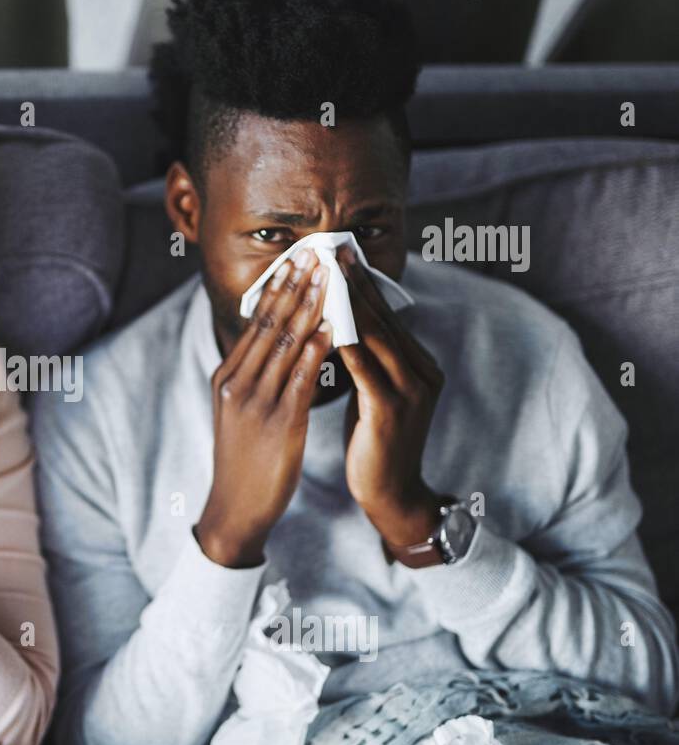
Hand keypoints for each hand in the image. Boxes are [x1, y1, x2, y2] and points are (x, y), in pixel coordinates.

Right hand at [196, 247, 333, 567]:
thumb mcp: (238, 411)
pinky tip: (335, 328)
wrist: (235, 507)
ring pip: (285, 344)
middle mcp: (237, 383)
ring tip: (330, 279)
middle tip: (316, 254)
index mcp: (227, 377)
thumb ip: (253, 377)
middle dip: (295, 286)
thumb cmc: (243, 461)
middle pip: (269, 324)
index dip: (278, 288)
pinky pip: (300, 378)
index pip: (256, 322)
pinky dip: (317, 349)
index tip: (297, 260)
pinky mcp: (278, 423)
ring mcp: (256, 402)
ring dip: (310, 307)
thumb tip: (275, 345)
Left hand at [335, 246, 444, 545]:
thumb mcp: (373, 393)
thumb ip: (367, 360)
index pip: (386, 315)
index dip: (361, 283)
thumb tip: (344, 324)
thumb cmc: (375, 443)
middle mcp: (422, 372)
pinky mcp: (391, 412)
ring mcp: (411, 392)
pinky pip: (364, 370)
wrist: (391, 494)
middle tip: (329, 250)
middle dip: (354, 283)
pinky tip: (325, 326)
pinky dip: (344, 345)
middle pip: (382, 317)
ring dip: (347, 305)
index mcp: (419, 364)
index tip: (337, 254)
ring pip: (374, 337)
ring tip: (323, 277)